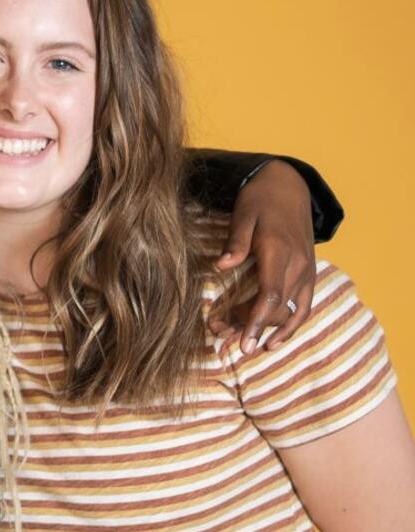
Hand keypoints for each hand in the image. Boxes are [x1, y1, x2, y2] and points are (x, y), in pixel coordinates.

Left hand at [210, 160, 316, 353]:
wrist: (289, 186)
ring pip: (290, 311)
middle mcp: (297, 264)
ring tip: (245, 345)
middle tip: (222, 339)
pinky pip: (304, 306)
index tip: (243, 342)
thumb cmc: (259, 200)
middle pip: (276, 307)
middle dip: (250, 328)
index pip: (270, 294)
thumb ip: (235, 242)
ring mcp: (307, 270)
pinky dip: (292, 326)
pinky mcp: (309, 273)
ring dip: (268, 330)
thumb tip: (221, 266)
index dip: (255, 321)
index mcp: (278, 251)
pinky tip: (274, 343)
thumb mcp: (243, 215)